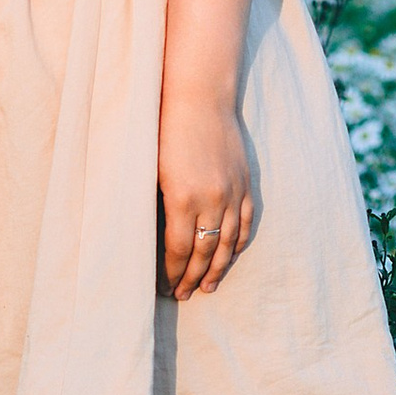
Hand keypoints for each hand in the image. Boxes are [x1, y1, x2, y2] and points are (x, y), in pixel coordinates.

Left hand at [158, 90, 254, 300]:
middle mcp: (211, 200)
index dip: (173, 271)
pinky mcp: (244, 184)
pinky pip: (245, 222)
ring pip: (228, 241)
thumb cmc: (164, 129)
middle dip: (193, 276)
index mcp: (182, 198)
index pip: (179, 248)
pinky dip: (237, 242)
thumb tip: (153, 237)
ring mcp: (232, 192)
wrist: (198, 98)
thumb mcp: (150, 168)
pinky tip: (230, 255)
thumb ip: (157, 204)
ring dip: (218, 267)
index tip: (165, 286)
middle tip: (182, 295)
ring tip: (207, 287)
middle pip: (205, 251)